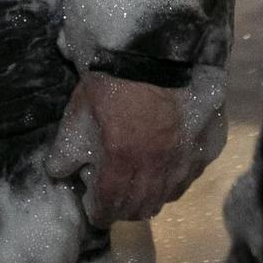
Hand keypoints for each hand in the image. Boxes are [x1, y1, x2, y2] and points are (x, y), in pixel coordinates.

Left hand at [45, 69, 226, 225]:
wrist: (156, 50)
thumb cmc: (113, 78)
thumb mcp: (79, 110)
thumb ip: (67, 148)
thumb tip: (58, 172)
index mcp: (122, 160)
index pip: (110, 204)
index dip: (99, 212)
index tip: (94, 210)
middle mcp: (157, 167)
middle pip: (140, 207)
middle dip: (122, 209)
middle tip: (113, 199)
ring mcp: (184, 158)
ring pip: (166, 196)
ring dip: (149, 198)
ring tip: (137, 187)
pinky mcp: (204, 146)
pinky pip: (189, 177)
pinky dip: (174, 181)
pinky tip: (164, 170)